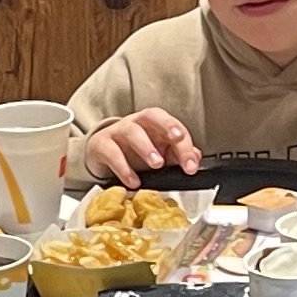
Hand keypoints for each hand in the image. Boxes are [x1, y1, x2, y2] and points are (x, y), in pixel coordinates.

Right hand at [79, 109, 202, 183]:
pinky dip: (123, 168)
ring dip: (146, 147)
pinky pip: (112, 153)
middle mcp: (136, 122)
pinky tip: (134, 181)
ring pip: (132, 131)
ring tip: (156, 164)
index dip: (185, 144)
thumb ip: (177, 155)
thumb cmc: (132, 152)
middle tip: (177, 140)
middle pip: (152, 115)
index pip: (173, 126)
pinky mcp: (101, 145)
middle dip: (167, 125)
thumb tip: (195, 158)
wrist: (101, 154)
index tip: (191, 165)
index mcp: (154, 123)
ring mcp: (117, 132)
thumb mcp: (158, 154)